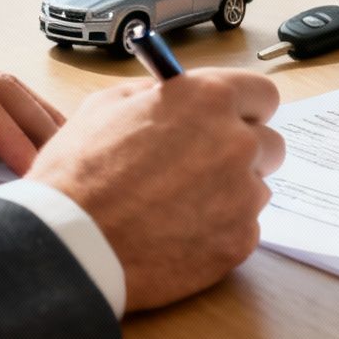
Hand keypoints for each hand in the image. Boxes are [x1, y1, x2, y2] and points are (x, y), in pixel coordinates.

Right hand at [26, 69, 282, 312]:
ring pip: (256, 188)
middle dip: (243, 151)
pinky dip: (219, 230)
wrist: (69, 245)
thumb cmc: (79, 174)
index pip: (262, 94)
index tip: (231, 118)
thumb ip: (156, 94)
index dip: (244, 107)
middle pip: (269, 143)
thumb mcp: (105, 106)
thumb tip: (175, 93)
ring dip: (230, 193)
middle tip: (205, 165)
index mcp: (208, 100)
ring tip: (180, 205)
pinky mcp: (239, 241)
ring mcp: (242, 196)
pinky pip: (243, 228)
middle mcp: (236, 143)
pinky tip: (179, 233)